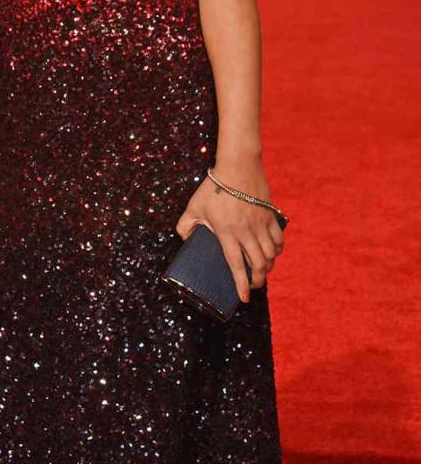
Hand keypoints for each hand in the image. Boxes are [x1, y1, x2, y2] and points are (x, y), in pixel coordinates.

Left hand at [175, 167, 283, 303]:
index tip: (244, 298)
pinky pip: (279, 239)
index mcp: (227, 233)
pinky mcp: (270, 215)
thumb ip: (185, 225)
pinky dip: (278, 250)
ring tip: (263, 271)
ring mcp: (261, 224)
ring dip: (268, 267)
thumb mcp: (193, 206)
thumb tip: (185, 239)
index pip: (237, 265)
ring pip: (271, 254)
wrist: (238, 165)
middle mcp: (247, 232)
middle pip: (259, 264)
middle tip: (254, 285)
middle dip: (258, 280)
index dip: (241, 285)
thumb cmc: (213, 187)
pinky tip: (273, 253)